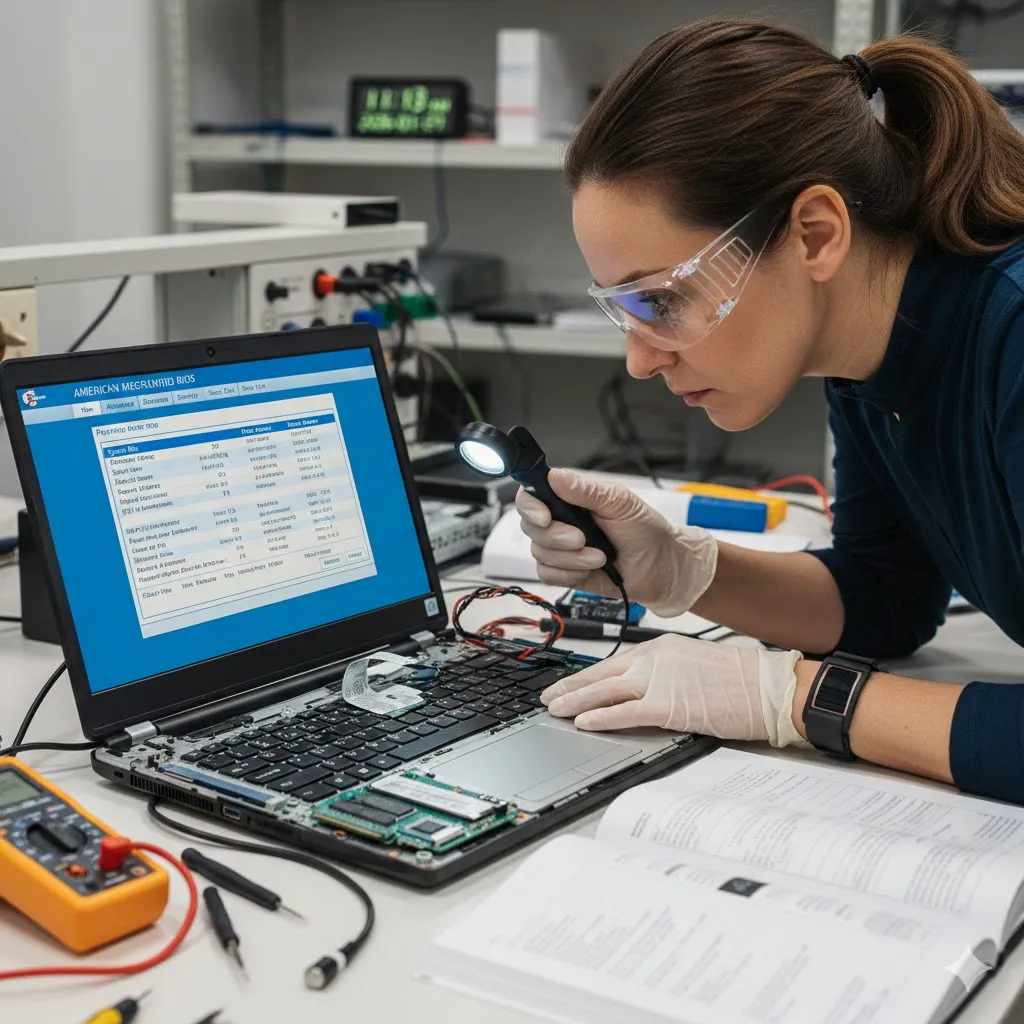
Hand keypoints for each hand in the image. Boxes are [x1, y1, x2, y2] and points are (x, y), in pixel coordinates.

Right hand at [515, 469, 717, 615]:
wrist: (662, 566)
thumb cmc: (645, 530)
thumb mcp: (620, 502)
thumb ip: (586, 490)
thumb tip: (555, 476)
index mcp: (569, 498)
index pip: (531, 495)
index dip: (530, 506)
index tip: (545, 516)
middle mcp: (561, 521)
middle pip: (530, 527)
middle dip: (556, 536)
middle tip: (582, 538)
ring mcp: (561, 548)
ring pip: (539, 553)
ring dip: (571, 558)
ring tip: (599, 555)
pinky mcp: (565, 573)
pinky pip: (547, 575)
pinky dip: (569, 574)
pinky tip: (591, 568)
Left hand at [540, 634, 807, 745]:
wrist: (769, 687)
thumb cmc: (741, 679)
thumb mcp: (694, 663)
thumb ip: (666, 671)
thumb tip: (643, 689)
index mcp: (661, 647)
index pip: (613, 661)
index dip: (586, 675)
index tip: (569, 683)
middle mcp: (655, 659)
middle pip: (601, 673)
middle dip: (571, 687)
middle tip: (548, 697)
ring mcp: (660, 680)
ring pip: (605, 691)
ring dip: (576, 701)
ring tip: (555, 710)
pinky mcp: (669, 705)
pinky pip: (625, 712)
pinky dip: (601, 717)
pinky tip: (584, 723)